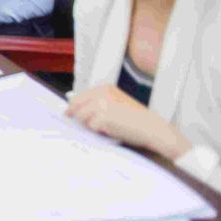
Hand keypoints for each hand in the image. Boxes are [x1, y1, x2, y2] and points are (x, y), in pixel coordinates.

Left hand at [66, 85, 191, 161]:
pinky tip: (111, 130)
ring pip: (82, 117)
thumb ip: (98, 104)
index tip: (68, 113)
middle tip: (81, 125)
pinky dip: (99, 132)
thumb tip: (76, 111)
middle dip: (77, 116)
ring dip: (90, 125)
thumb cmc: (137, 120)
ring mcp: (101, 103)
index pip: (79, 96)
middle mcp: (102, 93)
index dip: (72, 107)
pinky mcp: (103, 116)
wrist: (153, 128)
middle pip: (76, 105)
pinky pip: (91, 127)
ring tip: (106, 127)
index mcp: (105, 88)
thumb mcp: (116, 104)